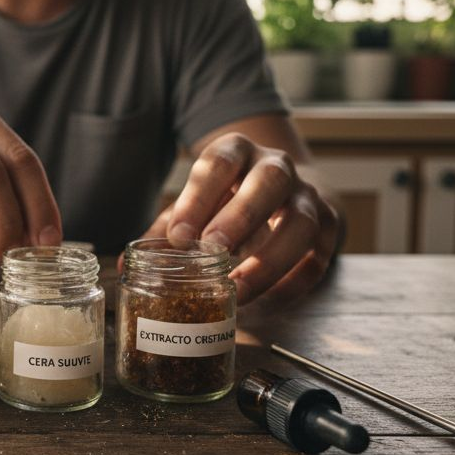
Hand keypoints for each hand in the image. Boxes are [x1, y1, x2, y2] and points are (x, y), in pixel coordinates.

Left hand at [139, 133, 339, 305]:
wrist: (286, 189)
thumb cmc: (229, 198)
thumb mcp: (197, 203)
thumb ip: (167, 230)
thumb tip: (126, 268)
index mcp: (237, 152)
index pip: (219, 163)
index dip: (198, 199)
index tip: (179, 236)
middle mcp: (277, 167)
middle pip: (270, 181)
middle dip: (242, 216)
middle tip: (214, 251)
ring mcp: (308, 196)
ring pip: (302, 222)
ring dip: (270, 259)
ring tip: (238, 289)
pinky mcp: (328, 229)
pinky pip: (318, 258)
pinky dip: (293, 283)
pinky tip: (265, 302)